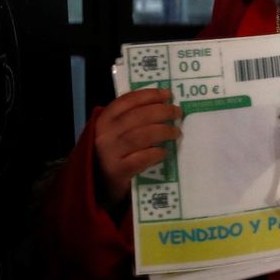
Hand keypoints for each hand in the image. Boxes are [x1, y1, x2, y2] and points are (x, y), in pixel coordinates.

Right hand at [94, 87, 181, 204]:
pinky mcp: (117, 171)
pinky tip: (163, 152)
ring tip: (176, 132)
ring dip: (163, 131)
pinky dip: (155, 153)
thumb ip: (133, 119)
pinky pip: (141, 158)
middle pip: (137, 116)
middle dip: (161, 111)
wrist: (101, 185)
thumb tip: (164, 103)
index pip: (126, 101)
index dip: (148, 95)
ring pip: (140, 136)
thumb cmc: (115, 154)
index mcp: (104, 120)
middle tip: (177, 112)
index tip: (167, 94)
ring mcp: (109, 153)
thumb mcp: (117, 133)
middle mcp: (104, 134)